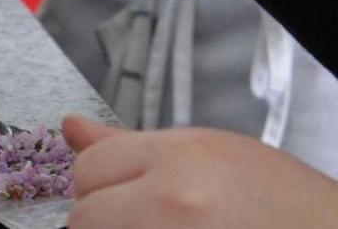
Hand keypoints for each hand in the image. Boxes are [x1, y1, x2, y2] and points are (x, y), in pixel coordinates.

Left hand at [64, 116, 337, 227]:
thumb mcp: (207, 152)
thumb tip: (71, 128)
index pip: (88, 168)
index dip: (101, 182)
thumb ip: (129, 146)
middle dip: (104, 219)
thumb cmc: (276, 203)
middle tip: (148, 219)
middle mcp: (170, 206)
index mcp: (178, 162)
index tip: (125, 191)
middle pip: (83, 217)